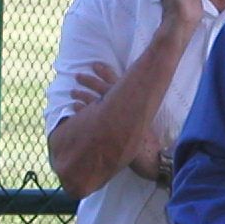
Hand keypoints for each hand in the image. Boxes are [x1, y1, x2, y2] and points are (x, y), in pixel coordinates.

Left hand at [67, 60, 164, 178]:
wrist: (153, 159)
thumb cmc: (150, 143)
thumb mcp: (144, 121)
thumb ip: (134, 110)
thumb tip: (123, 102)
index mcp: (134, 102)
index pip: (118, 80)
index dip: (106, 71)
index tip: (95, 64)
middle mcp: (124, 107)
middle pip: (104, 88)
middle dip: (90, 80)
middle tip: (78, 75)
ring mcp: (115, 119)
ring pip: (94, 101)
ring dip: (81, 95)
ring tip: (71, 91)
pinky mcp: (107, 130)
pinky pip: (89, 117)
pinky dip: (80, 110)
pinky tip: (72, 107)